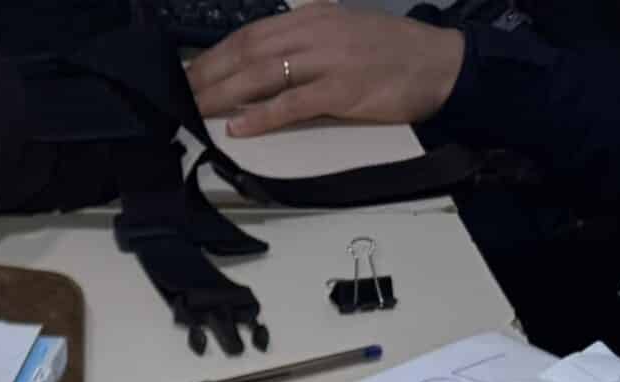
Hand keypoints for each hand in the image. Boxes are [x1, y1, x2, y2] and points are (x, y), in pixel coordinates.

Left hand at [188, 6, 464, 136]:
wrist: (441, 62)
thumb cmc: (389, 53)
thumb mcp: (341, 35)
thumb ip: (302, 45)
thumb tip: (258, 64)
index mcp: (313, 17)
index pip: (251, 33)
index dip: (213, 55)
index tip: (186, 75)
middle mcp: (318, 32)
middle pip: (248, 51)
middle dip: (208, 74)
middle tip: (178, 96)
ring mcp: (331, 60)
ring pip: (263, 74)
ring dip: (224, 94)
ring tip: (195, 111)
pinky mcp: (344, 89)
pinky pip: (293, 102)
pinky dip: (263, 115)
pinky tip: (239, 126)